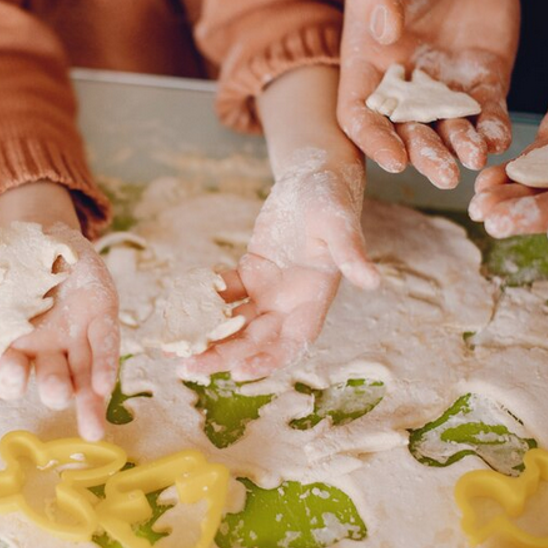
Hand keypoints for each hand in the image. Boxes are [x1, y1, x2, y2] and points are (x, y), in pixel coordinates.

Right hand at [0, 183, 119, 440]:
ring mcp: (75, 338)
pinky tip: (106, 388)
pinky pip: (106, 348)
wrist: (42, 233)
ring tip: (91, 429)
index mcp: (12, 346)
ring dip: (87, 401)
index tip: (10, 375)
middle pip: (50, 380)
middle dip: (52, 387)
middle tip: (53, 391)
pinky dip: (106, 367)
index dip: (11, 378)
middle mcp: (45, 351)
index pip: (10, 374)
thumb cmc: (5, 263)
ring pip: (83, 376)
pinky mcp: (101, 320)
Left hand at [187, 152, 379, 380]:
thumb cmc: (331, 197)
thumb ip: (351, 252)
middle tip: (191, 366)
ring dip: (209, 335)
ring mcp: (270, 289)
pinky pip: (226, 292)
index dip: (269, 359)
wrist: (315, 175)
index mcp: (316, 297)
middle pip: (257, 338)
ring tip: (175, 348)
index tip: (240, 373)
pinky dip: (205, 300)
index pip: (294, 340)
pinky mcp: (252, 272)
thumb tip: (373, 280)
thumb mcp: (340, 222)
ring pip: (237, 321)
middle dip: (225, 354)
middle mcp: (292, 301)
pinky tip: (179, 305)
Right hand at [339, 0, 519, 187]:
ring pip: (448, 128)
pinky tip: (499, 138)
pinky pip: (487, 109)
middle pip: (406, 132)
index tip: (393, 158)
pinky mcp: (482, 76)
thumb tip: (385, 34)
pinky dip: (492, 127)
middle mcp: (403, 83)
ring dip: (458, 147)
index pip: (361, 113)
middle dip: (423, 154)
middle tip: (443, 173)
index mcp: (367, 63)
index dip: (374, 139)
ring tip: (473, 158)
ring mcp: (444, 83)